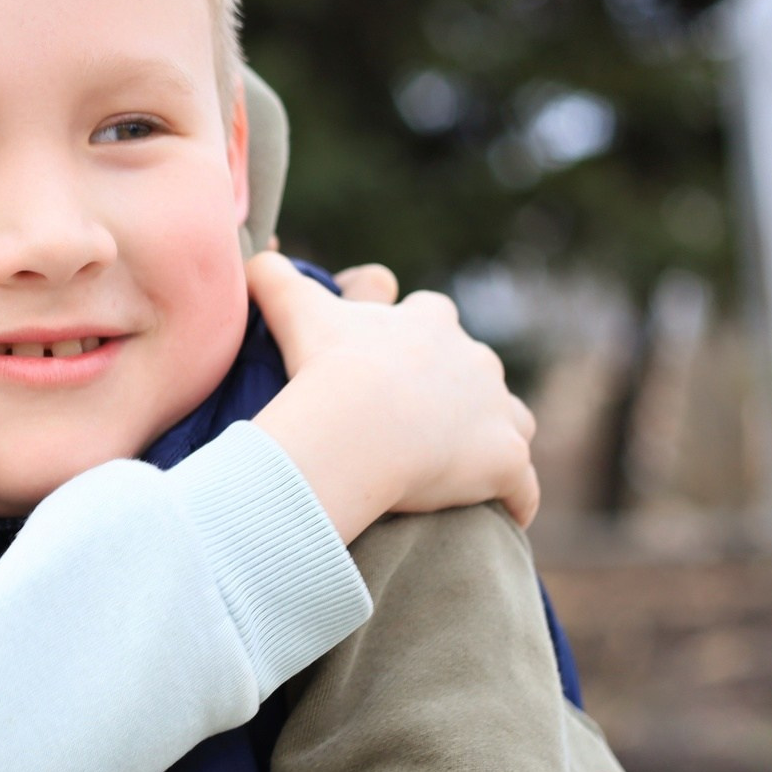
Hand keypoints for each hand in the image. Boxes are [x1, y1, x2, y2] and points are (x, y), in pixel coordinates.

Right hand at [247, 252, 538, 540]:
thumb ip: (273, 278)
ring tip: (462, 466)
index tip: (386, 362)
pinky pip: (521, 485)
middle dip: (456, 389)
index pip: (432, 315)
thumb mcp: (294, 312)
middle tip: (413, 423)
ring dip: (494, 437)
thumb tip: (250, 257)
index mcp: (429, 323)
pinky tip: (500, 515)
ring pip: (511, 418)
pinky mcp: (504, 459)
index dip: (413, 337)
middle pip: (476, 368)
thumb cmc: (326, 367)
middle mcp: (474, 359)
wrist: (357, 425)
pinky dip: (515, 499)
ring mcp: (495, 410)